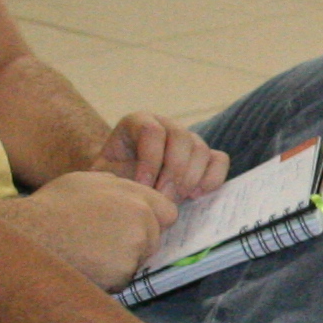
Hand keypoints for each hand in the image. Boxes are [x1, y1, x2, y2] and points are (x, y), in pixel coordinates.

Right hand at [0, 170, 177, 287]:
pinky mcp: (123, 273)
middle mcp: (141, 219)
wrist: (30, 234)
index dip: (152, 221)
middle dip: (137, 243)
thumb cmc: (52, 207)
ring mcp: (134, 247)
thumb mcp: (85, 181)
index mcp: (135, 195)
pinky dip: (109, 278)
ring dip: (122, 261)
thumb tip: (128, 192)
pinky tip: (86, 267)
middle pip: (154, 238)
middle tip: (102, 243)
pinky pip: (123, 279)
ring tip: (89, 254)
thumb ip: (115, 186)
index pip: (167, 212)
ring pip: (139, 260)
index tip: (134, 227)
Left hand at [96, 111, 229, 201]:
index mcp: (138, 122)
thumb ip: (116, 176)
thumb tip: (137, 189)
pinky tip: (195, 195)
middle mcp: (166, 125)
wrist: (123, 189)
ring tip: (175, 200)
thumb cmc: (111, 182)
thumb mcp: (104, 177)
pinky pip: (219, 160)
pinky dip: (211, 179)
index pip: (151, 131)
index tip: (143, 186)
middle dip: (173, 171)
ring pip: (200, 148)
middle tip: (163, 198)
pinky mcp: (204, 157)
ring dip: (190, 178)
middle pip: (181, 137)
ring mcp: (187, 139)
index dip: (150, 159)